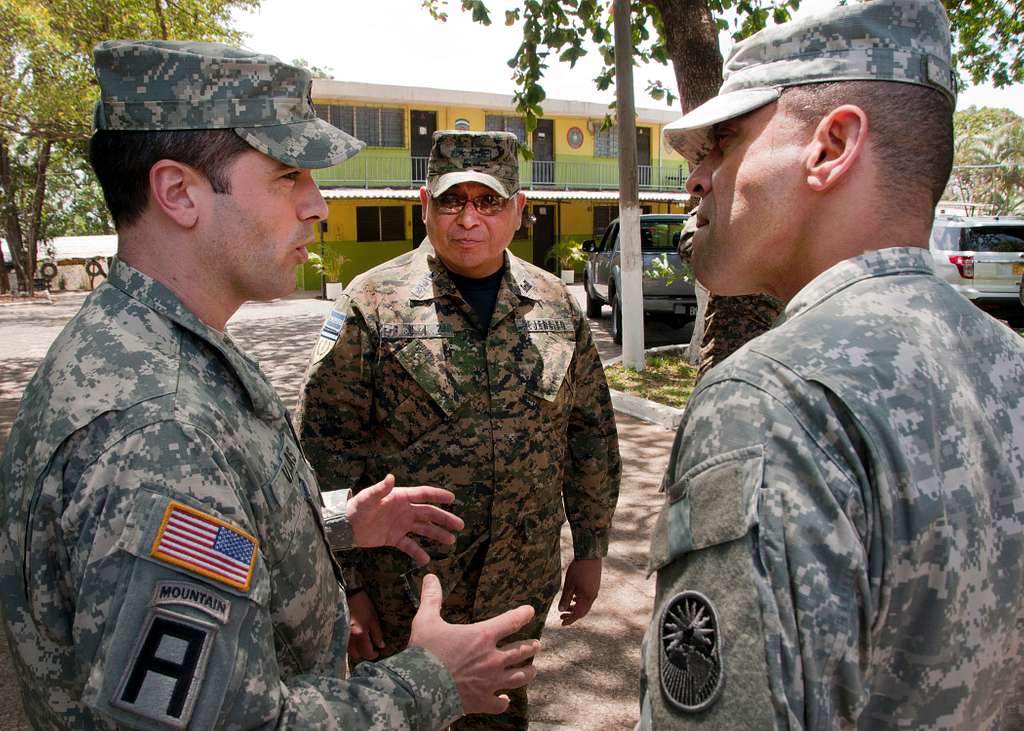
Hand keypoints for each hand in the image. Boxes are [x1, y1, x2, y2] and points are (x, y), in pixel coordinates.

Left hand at [347, 474, 463, 563]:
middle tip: (460, 525)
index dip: (438, 496)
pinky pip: (409, 545)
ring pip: (423, 529)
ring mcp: (400, 525)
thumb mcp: (367, 498)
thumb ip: (380, 489)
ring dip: (437, 534)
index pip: (424, 495)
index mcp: (400, 498)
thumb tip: (391, 477)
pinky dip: (417, 552)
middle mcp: (404, 510)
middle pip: (429, 514)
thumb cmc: (356, 508)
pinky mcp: (393, 538)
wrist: (344, 527)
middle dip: (445, 519)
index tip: (453, 499)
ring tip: (451, 541)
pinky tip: (426, 559)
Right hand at [347, 590, 383, 660]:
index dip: (374, 654)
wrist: (349, 594)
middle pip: (356, 655)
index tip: (378, 651)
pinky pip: (345, 644)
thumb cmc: (363, 605)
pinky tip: (356, 639)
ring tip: (364, 643)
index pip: (367, 652)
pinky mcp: (339, 632)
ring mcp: (342, 635)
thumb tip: (381, 646)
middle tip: (371, 647)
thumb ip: (377, 634)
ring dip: (357, 650)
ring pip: (350, 651)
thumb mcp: (373, 619)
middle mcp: (349, 638)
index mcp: (359, 634)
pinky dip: (351, 645)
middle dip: (364, 654)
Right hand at [409, 575, 539, 715]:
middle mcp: (492, 659)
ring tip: (533, 670)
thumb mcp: (426, 621)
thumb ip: (431, 598)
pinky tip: (505, 700)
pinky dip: (504, 702)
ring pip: (518, 677)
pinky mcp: (482, 701)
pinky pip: (499, 704)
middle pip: (520, 651)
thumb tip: (430, 577)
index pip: (511, 621)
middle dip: (531, 646)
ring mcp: (490, 682)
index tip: (531, 611)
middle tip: (537, 644)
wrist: (420, 688)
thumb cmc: (424, 653)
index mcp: (482, 636)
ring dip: (527, 672)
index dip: (523, 614)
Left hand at [558, 558, 601, 625]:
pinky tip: (574, 598)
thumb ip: (565, 598)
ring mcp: (594, 591)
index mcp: (586, 598)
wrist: (590, 556)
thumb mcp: (569, 584)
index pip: (578, 614)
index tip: (562, 624)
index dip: (570, 620)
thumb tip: (561, 610)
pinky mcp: (594, 586)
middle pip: (582, 611)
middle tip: (561, 617)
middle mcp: (592, 596)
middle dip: (572, 615)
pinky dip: (580, 601)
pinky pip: (587, 598)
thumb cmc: (578, 569)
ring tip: (566, 608)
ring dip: (575, 608)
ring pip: (585, 605)